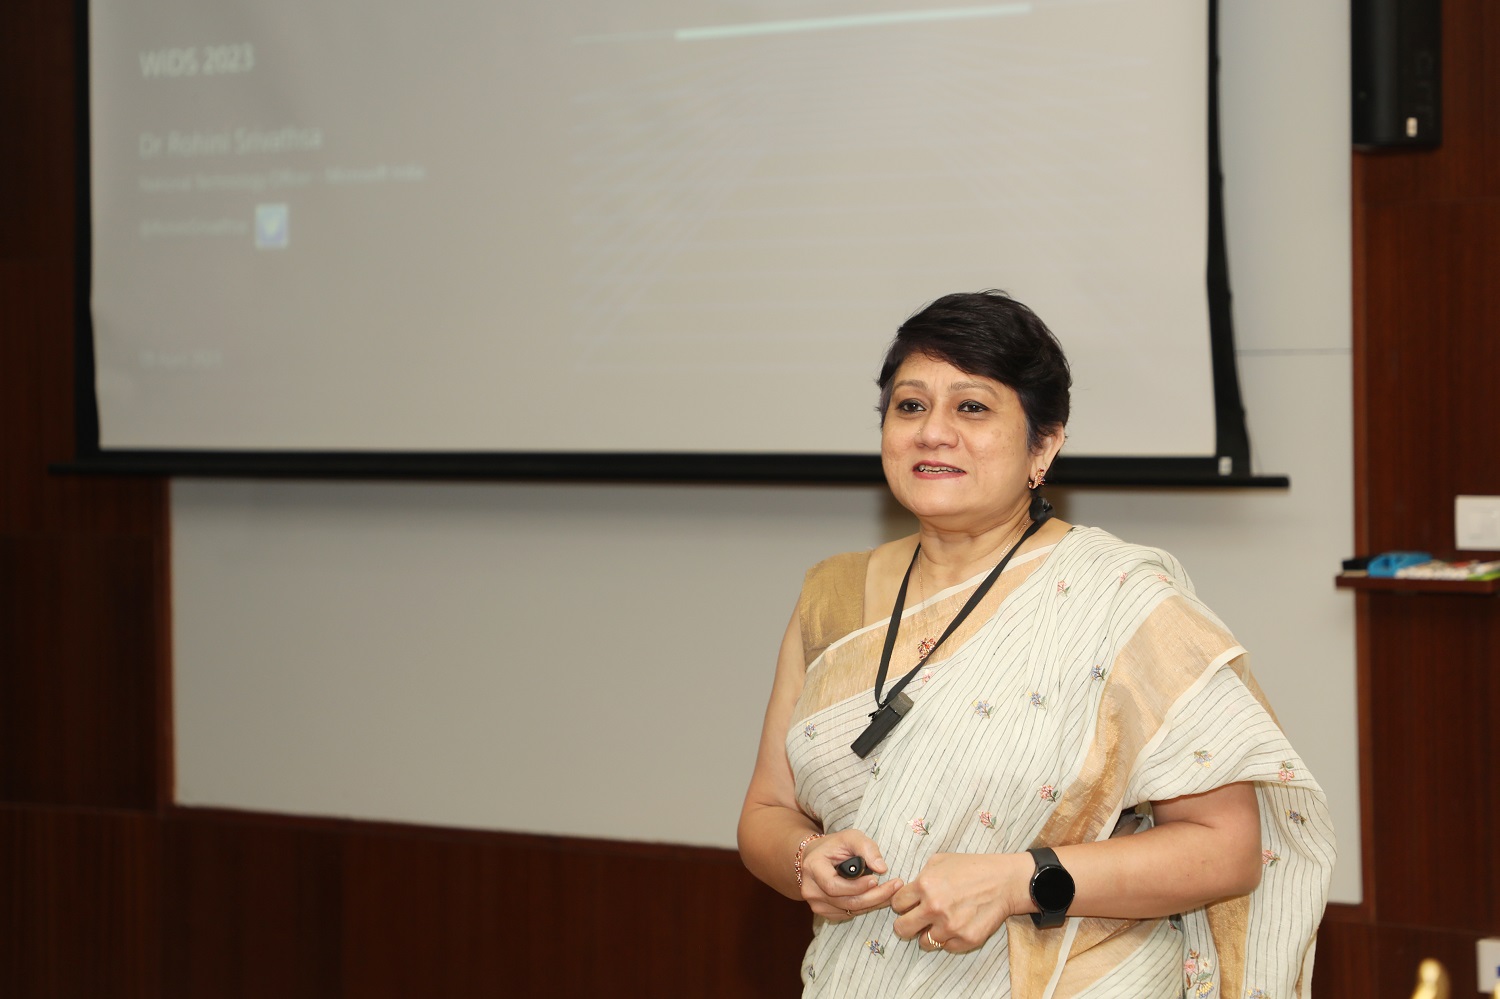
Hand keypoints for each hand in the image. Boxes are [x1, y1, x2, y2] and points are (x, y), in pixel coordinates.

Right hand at [800, 832, 903, 921]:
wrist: (815, 857)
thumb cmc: (834, 846)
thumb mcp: (850, 837)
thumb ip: (866, 848)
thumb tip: (882, 868)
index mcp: (813, 868)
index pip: (834, 886)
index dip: (856, 887)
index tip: (876, 879)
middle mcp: (810, 889)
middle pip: (846, 901)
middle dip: (874, 896)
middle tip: (895, 887)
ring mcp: (816, 903)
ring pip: (849, 910)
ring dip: (873, 903)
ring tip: (892, 891)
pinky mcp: (823, 912)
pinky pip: (848, 914)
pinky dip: (865, 907)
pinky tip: (878, 897)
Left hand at [891, 852, 1025, 953]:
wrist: (1004, 881)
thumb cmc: (972, 868)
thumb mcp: (940, 861)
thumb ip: (920, 877)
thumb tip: (906, 891)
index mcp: (925, 885)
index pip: (897, 904)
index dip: (903, 904)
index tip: (910, 904)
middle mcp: (934, 908)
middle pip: (902, 929)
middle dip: (906, 924)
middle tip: (916, 919)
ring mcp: (950, 926)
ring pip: (924, 942)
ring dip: (929, 933)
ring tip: (941, 922)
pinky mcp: (965, 940)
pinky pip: (946, 947)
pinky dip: (949, 939)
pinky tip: (958, 924)